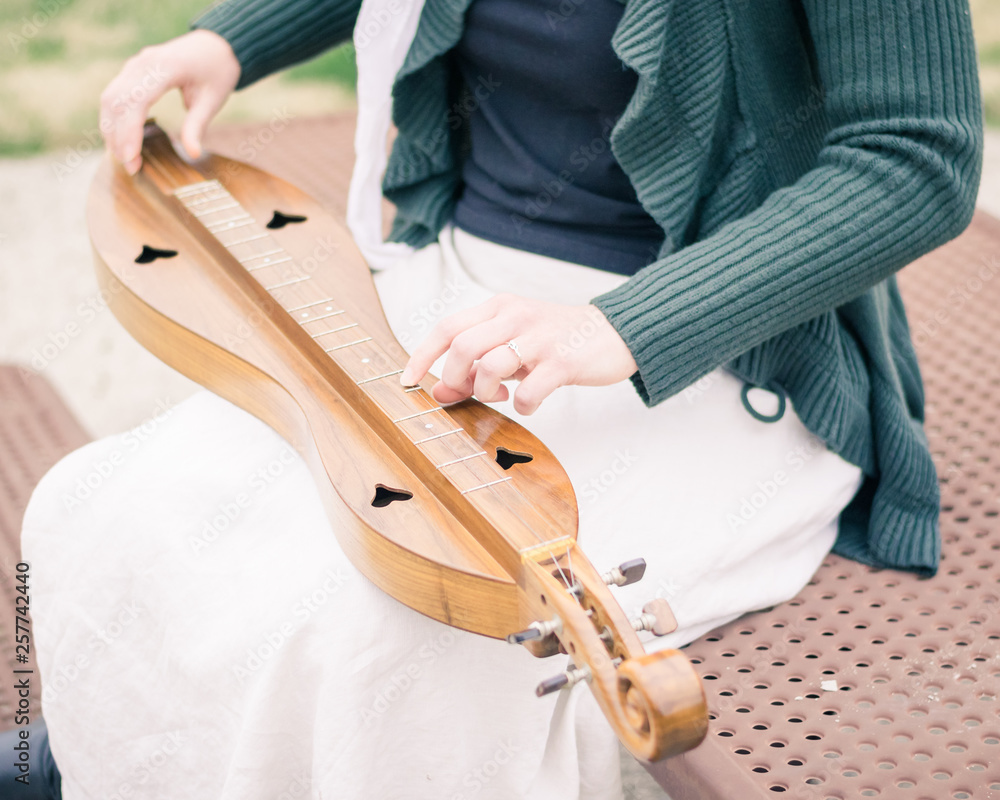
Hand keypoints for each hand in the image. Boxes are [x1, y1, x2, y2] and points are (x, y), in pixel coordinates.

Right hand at [100, 30, 240, 174]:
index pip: (136, 101)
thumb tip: (193, 153)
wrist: (215, 45)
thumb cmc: (217, 71)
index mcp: (163, 67)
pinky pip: (114, 96)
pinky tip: (121, 141)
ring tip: (125, 159)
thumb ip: (198, 126)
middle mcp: (141, 63)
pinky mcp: (132, 72)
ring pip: (109, 99)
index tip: (131, 158)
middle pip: (116, 102)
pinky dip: (114, 119)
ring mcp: (134, 65)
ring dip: (111, 130)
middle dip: (118, 137)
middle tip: (130, 168)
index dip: (129, 131)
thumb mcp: (213, 99)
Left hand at [399, 294, 637, 414]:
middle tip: (470, 392)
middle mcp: (516, 315)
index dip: (421, 356)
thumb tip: (437, 390)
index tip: (406, 380)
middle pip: (462, 348)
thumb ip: (475, 365)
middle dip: (456, 379)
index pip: (447, 328)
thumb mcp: (512, 346)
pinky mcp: (563, 361)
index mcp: (499, 307)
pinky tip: (530, 401)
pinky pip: (527, 391)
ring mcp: (540, 337)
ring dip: (486, 392)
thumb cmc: (556, 341)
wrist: (614, 334)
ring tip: (502, 394)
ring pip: (490, 367)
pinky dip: (521, 405)